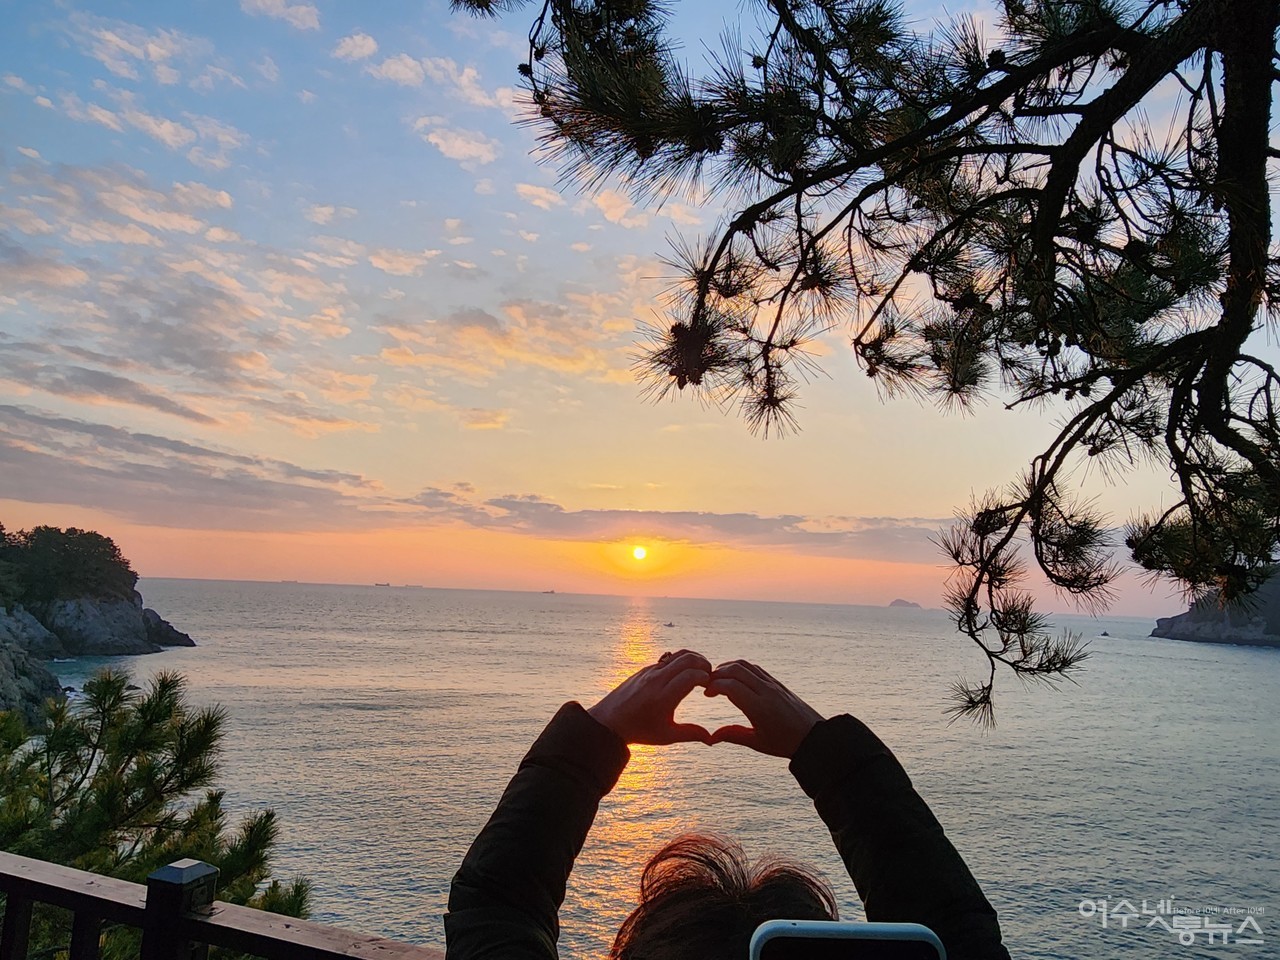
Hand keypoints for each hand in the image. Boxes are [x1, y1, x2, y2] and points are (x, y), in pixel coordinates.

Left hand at [588, 649, 713, 744]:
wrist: (609, 721)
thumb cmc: (639, 731)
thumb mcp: (666, 736)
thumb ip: (690, 734)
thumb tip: (711, 738)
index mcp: (663, 697)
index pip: (692, 676)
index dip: (706, 678)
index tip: (710, 687)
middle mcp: (657, 680)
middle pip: (688, 659)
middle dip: (704, 664)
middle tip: (710, 676)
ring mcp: (650, 672)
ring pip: (678, 654)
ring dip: (694, 659)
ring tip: (700, 672)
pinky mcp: (645, 669)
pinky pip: (668, 658)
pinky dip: (681, 661)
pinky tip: (685, 673)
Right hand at [704, 660, 823, 757]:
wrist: (814, 736)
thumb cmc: (785, 743)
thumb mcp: (757, 742)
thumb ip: (733, 735)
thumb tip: (711, 738)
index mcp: (759, 708)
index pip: (730, 686)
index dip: (713, 686)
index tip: (706, 694)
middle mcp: (766, 691)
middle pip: (735, 670)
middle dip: (717, 674)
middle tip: (707, 685)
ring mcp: (773, 684)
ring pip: (745, 665)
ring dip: (728, 668)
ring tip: (717, 680)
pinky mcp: (777, 683)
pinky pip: (755, 668)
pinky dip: (741, 668)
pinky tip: (734, 678)